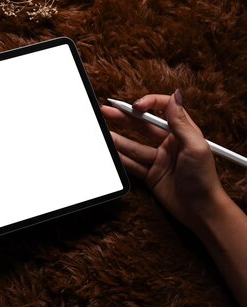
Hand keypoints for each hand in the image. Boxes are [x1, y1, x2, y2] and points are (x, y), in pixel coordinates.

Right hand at [101, 90, 225, 232]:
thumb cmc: (204, 178)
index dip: (148, 103)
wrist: (200, 210)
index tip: (135, 106)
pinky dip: (120, 158)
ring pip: (133, 145)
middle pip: (142, 126)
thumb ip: (181, 122)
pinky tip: (110, 152)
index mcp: (182, 132)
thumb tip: (175, 96)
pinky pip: (132, 163)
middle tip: (107, 111)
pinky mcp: (150, 174)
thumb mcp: (196, 146)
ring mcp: (158, 159)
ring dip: (118, 139)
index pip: (163, 109)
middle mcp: (169, 143)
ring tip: (102, 132)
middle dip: (124, 117)